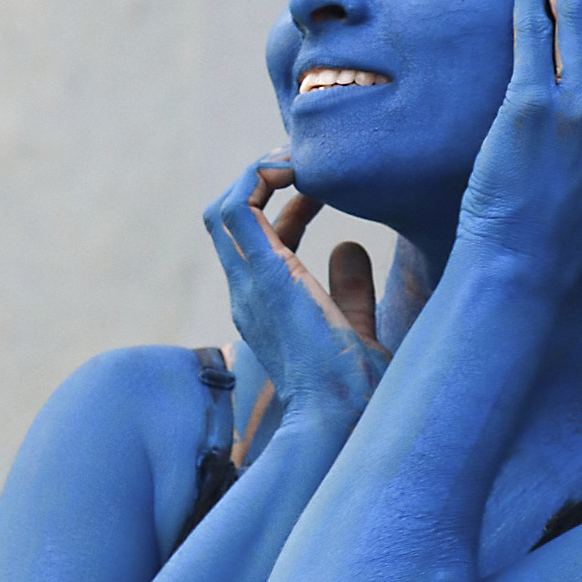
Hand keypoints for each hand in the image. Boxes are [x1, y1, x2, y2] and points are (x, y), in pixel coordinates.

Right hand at [204, 154, 388, 427]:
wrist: (343, 420)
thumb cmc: (355, 391)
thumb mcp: (356, 329)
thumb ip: (350, 291)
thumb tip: (349, 248)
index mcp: (266, 306)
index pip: (256, 240)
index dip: (284, 205)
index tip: (321, 189)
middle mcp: (247, 293)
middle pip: (232, 219)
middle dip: (264, 180)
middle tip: (308, 164)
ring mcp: (247, 284)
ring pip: (225, 208)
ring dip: (260, 173)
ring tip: (300, 160)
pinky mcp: (259, 275)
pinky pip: (238, 207)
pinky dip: (260, 177)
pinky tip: (299, 172)